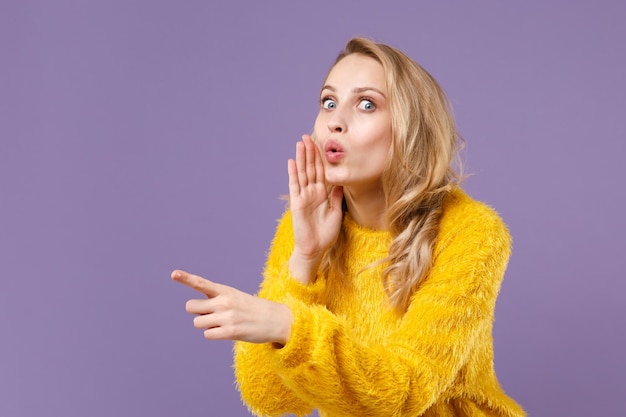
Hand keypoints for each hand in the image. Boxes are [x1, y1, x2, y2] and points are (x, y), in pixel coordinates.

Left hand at [172, 270, 292, 344]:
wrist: (276, 319)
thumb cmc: (251, 309)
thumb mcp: (234, 297)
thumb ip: (215, 301)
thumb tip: (197, 313)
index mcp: (224, 290)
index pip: (201, 283)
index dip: (186, 278)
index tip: (173, 273)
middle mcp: (224, 301)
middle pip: (191, 307)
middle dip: (198, 311)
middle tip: (213, 314)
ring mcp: (226, 317)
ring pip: (198, 322)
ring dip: (207, 325)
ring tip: (224, 323)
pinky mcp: (230, 332)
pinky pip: (208, 335)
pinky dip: (214, 334)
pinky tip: (228, 332)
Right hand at [287, 134, 342, 282]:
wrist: (315, 249)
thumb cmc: (326, 234)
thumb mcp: (336, 212)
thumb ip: (336, 197)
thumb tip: (341, 182)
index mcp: (322, 194)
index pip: (321, 172)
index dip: (321, 158)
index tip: (321, 144)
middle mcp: (312, 193)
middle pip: (311, 168)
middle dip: (310, 152)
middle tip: (308, 136)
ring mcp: (304, 196)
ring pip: (302, 173)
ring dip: (301, 158)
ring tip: (300, 143)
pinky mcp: (297, 203)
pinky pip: (295, 185)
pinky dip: (293, 173)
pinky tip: (292, 161)